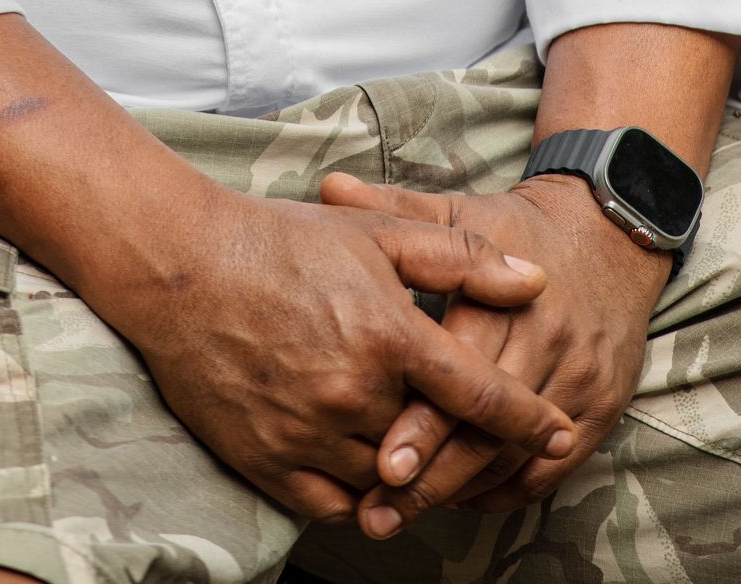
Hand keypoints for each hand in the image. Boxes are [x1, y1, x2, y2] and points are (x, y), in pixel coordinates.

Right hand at [105, 184, 575, 522]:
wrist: (182, 266)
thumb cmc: (281, 242)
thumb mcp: (376, 235)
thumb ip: (461, 259)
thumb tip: (535, 281)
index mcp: (388, 335)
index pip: (479, 395)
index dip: (528, 419)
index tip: (559, 432)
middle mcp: (354, 393)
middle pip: (432, 445)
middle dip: (463, 448)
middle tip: (486, 449)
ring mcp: (309, 433)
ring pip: (386, 481)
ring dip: (411, 475)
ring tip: (424, 460)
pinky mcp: (268, 461)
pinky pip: (335, 504)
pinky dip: (362, 498)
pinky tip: (370, 478)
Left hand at [319, 171, 668, 538]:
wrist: (608, 233)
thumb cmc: (517, 226)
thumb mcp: (459, 210)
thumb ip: (394, 209)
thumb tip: (329, 187)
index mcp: (510, 295)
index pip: (465, 371)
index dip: (424, 422)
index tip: (383, 463)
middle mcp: (549, 340)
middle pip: (488, 426)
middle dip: (432, 475)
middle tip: (378, 510)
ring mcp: (579, 379)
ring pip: (517, 455)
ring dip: (460, 492)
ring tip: (403, 516)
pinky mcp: (602, 408)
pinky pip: (554, 469)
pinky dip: (505, 491)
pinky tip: (461, 500)